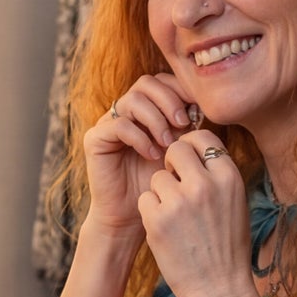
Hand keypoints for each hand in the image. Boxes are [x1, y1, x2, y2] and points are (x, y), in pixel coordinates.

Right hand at [82, 73, 196, 237]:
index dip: (180, 90)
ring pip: (132, 100)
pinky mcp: (95, 139)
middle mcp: (124, 112)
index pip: (162, 81)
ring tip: (168, 143)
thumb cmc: (160, 185)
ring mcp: (108, 123)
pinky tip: (152, 155)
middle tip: (183, 123)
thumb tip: (201, 104)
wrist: (133, 215)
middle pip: (146, 82)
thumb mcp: (180, 150)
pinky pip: (119, 125)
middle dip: (169, 100)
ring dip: (155, 119)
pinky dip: (140, 137)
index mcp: (146, 109)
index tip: (197, 111)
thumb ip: (187, 126)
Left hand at [136, 131, 255, 296]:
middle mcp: (205, 184)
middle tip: (175, 185)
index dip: (190, 146)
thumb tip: (196, 148)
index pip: (202, 137)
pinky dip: (150, 212)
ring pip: (156, 177)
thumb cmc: (227, 246)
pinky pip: (144, 199)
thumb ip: (216, 175)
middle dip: (170, 163)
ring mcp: (179, 201)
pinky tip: (165, 230)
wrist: (219, 288)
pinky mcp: (157, 220)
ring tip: (175, 217)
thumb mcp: (235, 203)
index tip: (187, 162)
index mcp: (229, 177)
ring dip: (160, 193)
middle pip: (175, 149)